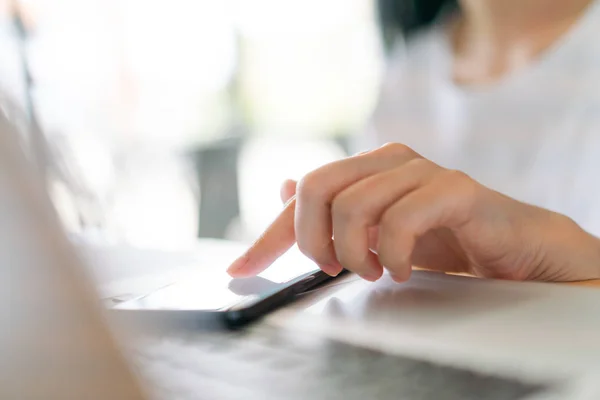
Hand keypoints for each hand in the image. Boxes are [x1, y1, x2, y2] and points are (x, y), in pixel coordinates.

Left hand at [227, 143, 599, 281]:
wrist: (509, 245)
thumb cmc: (440, 238)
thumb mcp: (375, 233)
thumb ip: (331, 212)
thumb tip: (282, 187)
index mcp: (365, 168)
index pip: (300, 193)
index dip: (267, 235)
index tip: (239, 269)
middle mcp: (388, 160)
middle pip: (315, 187)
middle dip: (312, 240)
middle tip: (333, 269)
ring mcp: (421, 170)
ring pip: (354, 205)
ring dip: (354, 253)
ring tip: (372, 271)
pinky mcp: (454, 188)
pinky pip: (402, 220)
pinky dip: (392, 255)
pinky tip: (399, 270)